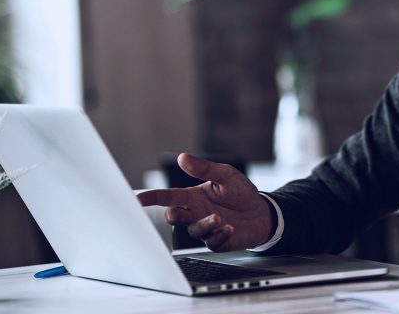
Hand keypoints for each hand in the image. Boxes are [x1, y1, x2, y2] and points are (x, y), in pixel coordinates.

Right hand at [136, 153, 272, 251]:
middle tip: (176, 212)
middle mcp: (195, 213)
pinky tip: (230, 228)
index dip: (151, 198)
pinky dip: (219, 235)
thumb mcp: (225, 175)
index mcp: (193, 196)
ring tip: (218, 217)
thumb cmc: (240, 192)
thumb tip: (183, 157)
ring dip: (204, 224)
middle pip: (175, 216)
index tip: (136, 199)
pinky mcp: (217, 241)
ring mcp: (205, 228)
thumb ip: (204, 169)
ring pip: (193, 230)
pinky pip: (211, 242)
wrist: (261, 212)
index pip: (168, 196)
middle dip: (173, 215)